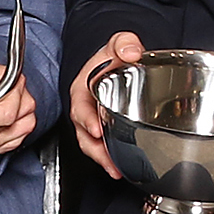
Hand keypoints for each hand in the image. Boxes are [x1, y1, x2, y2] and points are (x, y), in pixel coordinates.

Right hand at [68, 33, 146, 159]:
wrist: (117, 64)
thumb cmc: (111, 57)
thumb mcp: (117, 45)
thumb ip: (124, 44)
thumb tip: (132, 52)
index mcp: (82, 90)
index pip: (80, 107)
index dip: (87, 120)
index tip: (96, 130)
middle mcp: (84, 109)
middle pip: (84, 133)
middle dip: (96, 149)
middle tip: (108, 159)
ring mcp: (92, 122)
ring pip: (92, 145)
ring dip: (103, 159)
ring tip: (115, 170)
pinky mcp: (102, 131)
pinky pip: (102, 147)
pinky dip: (110, 159)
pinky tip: (120, 168)